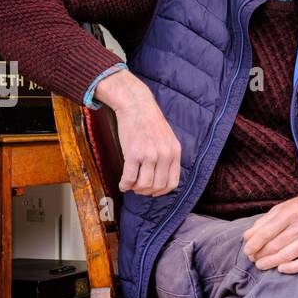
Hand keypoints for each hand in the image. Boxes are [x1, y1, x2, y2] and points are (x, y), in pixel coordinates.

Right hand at [94, 69, 181, 195]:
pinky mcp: (134, 153)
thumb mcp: (167, 138)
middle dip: (146, 191)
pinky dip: (124, 185)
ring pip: (144, 185)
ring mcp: (149, 155)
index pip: (172, 183)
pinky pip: (129, 178)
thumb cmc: (149, 122)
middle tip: (138, 188)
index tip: (153, 191)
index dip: (161, 191)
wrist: (136, 105)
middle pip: (157, 186)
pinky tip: (122, 184)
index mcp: (175, 152)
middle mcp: (164, 155)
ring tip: (130, 185)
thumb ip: (168, 156)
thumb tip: (161, 177)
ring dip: (135, 189)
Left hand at [241, 186, 297, 273]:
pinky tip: (281, 269)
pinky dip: (292, 268)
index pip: (267, 232)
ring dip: (271, 262)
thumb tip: (247, 237)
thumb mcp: (282, 208)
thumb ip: (265, 222)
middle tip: (253, 259)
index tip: (247, 250)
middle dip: (260, 254)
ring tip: (261, 265)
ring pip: (288, 255)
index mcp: (291, 212)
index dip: (254, 244)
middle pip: (276, 245)